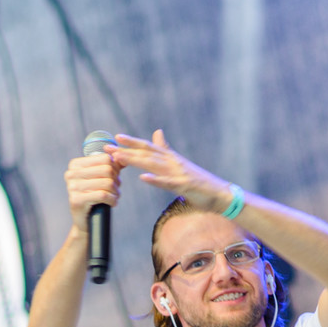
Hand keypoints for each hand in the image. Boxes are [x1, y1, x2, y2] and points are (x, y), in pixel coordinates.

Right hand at [63, 147, 120, 232]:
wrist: (85, 222)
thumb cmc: (95, 197)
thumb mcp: (101, 178)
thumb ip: (111, 165)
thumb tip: (124, 155)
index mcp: (75, 165)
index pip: (105, 158)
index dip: (116, 168)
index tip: (115, 178)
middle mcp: (71, 174)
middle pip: (107, 170)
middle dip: (116, 181)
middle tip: (116, 190)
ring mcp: (72, 187)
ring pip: (107, 183)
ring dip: (116, 192)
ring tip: (115, 197)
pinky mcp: (76, 200)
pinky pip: (103, 195)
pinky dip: (112, 200)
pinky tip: (112, 203)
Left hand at [110, 129, 232, 211]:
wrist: (220, 193)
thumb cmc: (199, 182)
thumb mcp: (179, 164)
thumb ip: (166, 150)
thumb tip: (157, 132)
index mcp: (171, 158)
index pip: (148, 147)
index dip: (132, 142)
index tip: (116, 137)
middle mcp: (173, 161)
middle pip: (146, 153)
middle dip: (126, 150)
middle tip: (107, 148)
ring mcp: (179, 172)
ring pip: (153, 164)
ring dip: (135, 160)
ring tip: (118, 157)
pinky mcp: (184, 185)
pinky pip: (167, 182)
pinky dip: (155, 179)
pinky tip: (143, 178)